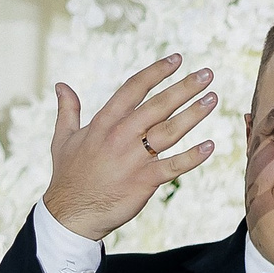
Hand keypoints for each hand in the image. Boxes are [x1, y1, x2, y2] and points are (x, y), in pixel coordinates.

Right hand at [44, 56, 215, 240]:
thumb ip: (68, 110)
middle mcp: (121, 136)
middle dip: (184, 87)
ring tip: (212, 98)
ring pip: (169, 131)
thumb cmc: (68, 175)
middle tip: (207, 73)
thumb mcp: (63, 138)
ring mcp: (134, 158)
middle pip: (158, 105)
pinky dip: (192, 157)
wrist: (71, 213)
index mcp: (104, 122)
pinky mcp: (144, 181)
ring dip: (193, 114)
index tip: (176, 59)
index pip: (134, 88)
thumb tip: (61, 85)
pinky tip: (209, 146)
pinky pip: (173, 166)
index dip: (156, 72)